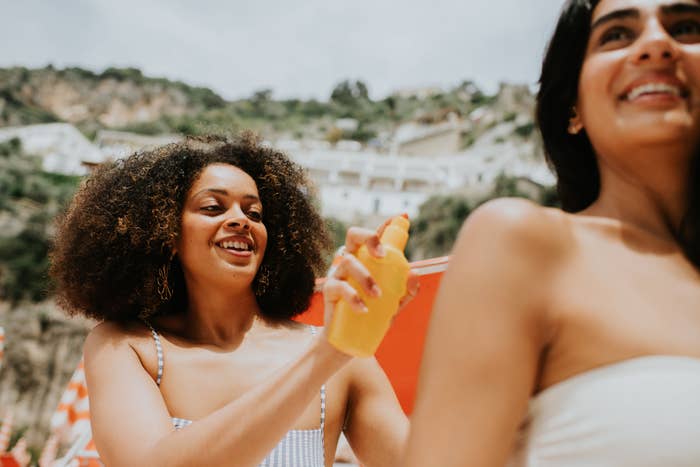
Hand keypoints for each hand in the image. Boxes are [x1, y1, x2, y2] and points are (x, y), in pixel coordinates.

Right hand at [321, 219, 419, 337]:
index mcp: (367, 259)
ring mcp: (338, 274)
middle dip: (368, 237)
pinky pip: (337, 286)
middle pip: (353, 235)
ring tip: (377, 295)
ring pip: (347, 261)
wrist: (347, 341)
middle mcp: (351, 260)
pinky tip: (363, 309)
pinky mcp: (329, 290)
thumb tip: (415, 273)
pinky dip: (352, 297)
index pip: (375, 236)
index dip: (387, 224)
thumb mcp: (394, 304)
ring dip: (364, 276)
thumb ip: (406, 291)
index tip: (402, 217)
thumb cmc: (372, 315)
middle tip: (382, 255)